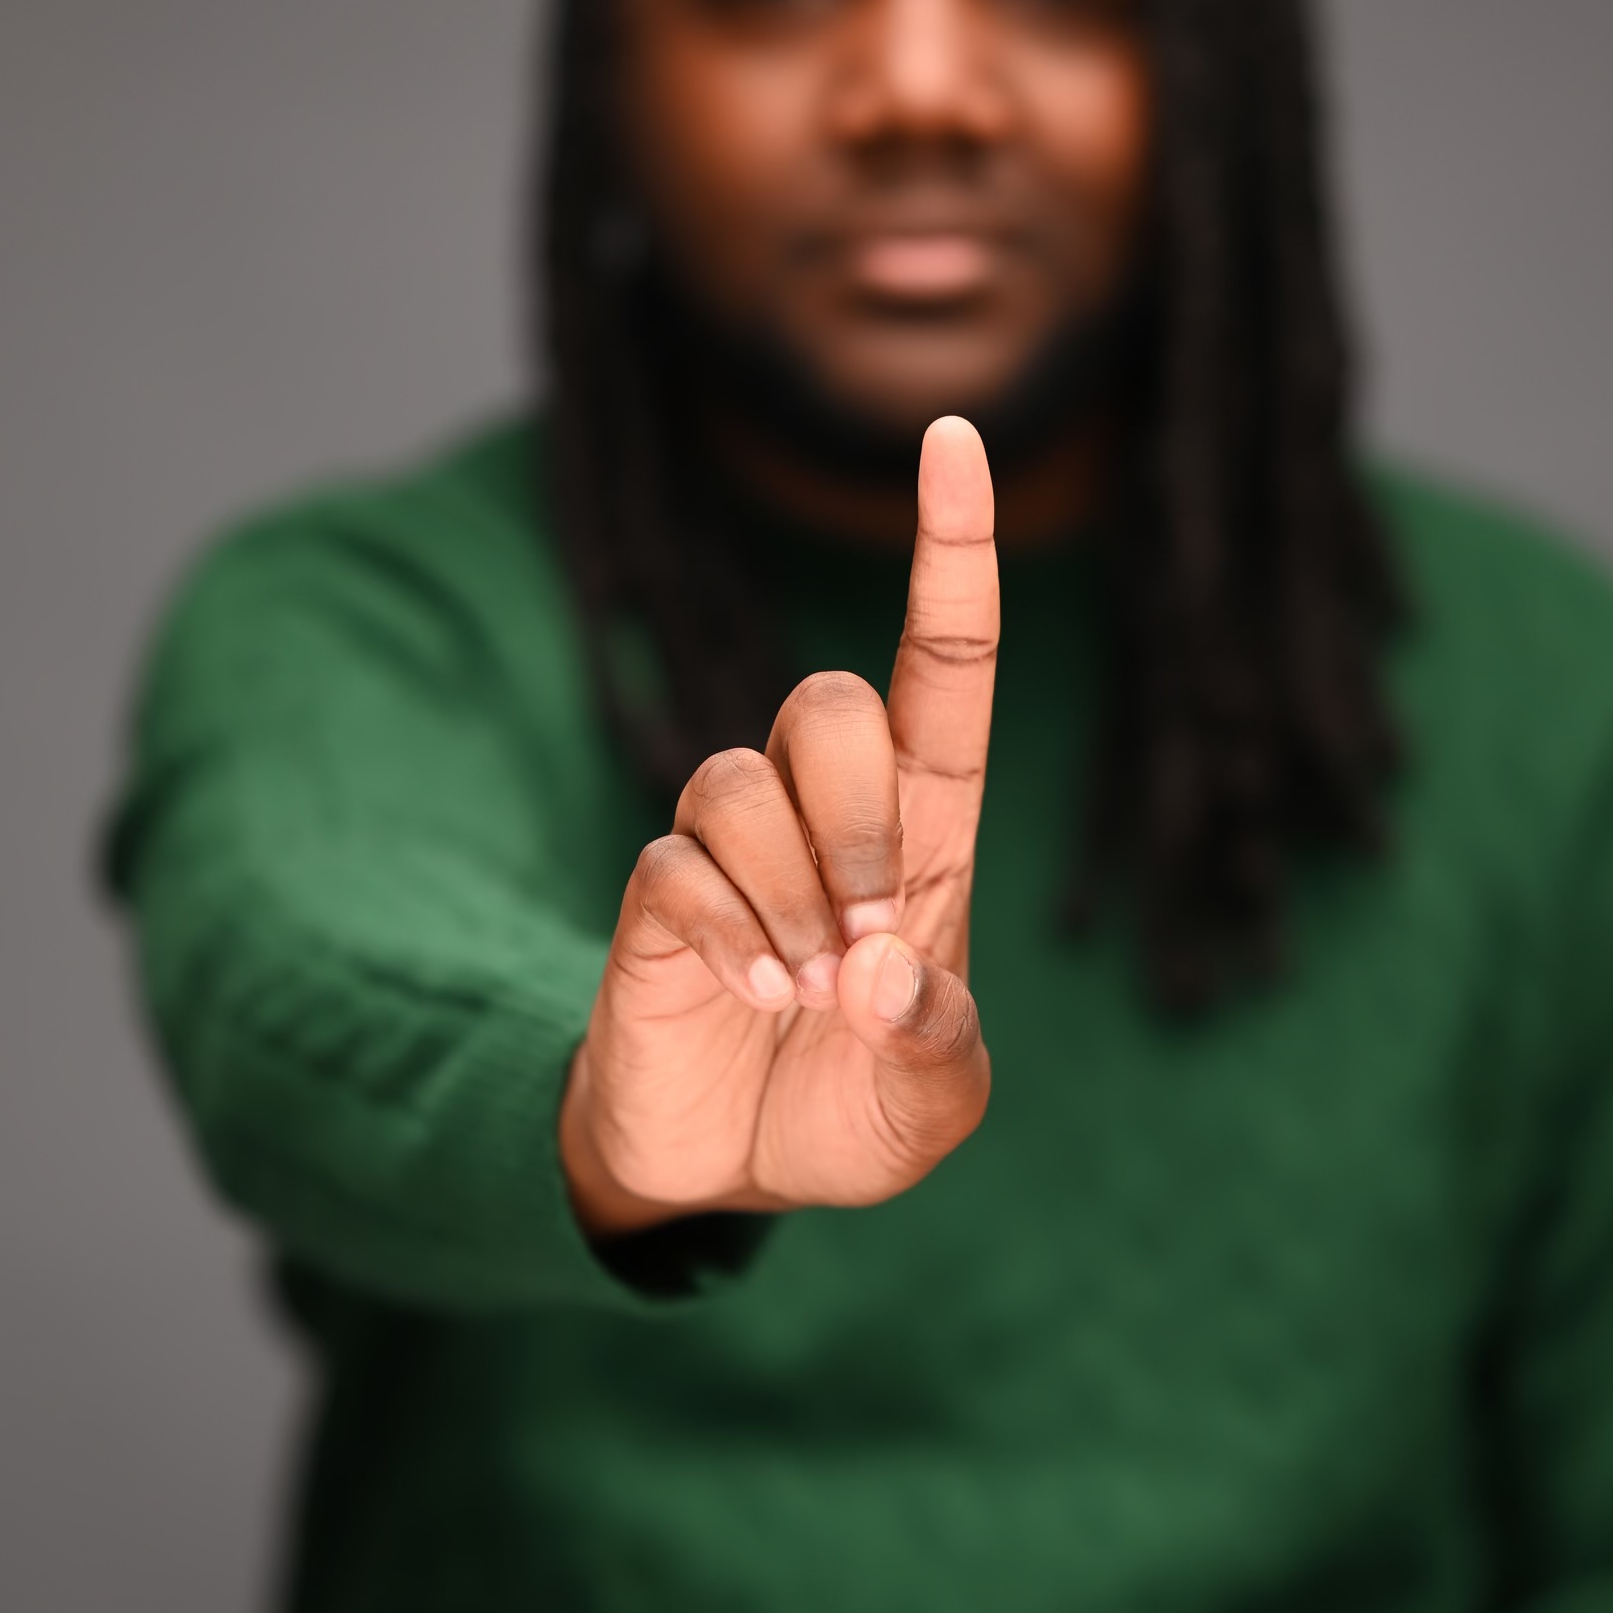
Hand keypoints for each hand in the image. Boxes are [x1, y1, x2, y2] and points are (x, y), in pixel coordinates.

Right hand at [561, 414, 997, 1230]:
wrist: (728, 1175)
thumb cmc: (847, 1112)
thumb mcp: (933, 1103)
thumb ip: (937, 1045)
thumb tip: (888, 971)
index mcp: (925, 830)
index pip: (941, 665)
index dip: (949, 554)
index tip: (954, 437)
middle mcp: (824, 813)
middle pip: (829, 704)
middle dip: (859, 819)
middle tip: (870, 940)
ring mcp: (732, 846)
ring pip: (741, 779)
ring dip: (789, 895)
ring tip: (804, 994)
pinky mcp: (658, 892)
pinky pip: (678, 862)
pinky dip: (729, 936)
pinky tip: (753, 998)